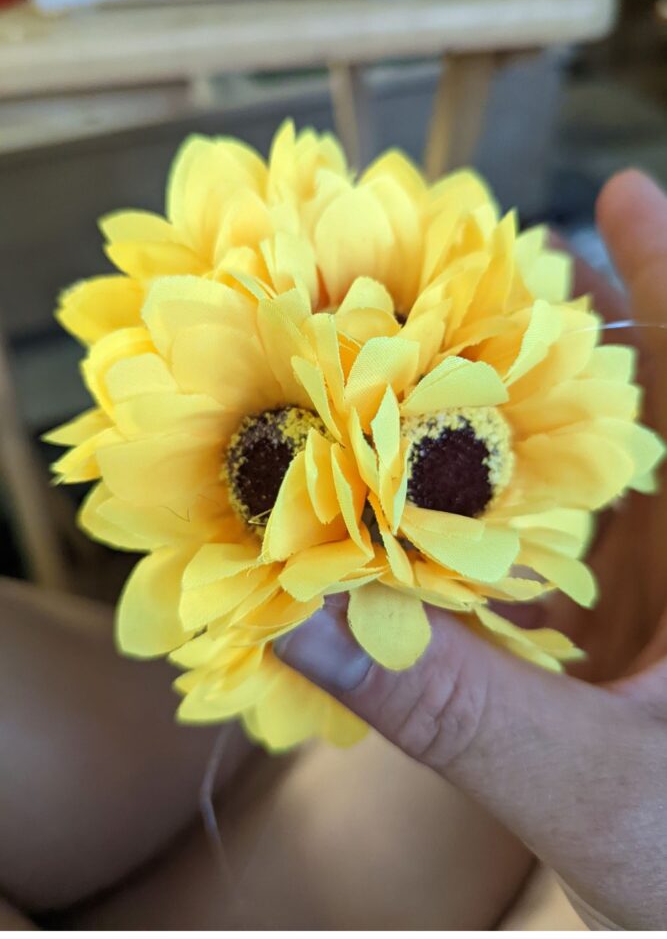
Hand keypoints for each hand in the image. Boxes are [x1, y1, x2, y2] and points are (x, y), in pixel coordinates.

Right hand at [275, 170, 666, 929]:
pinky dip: (502, 503)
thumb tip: (304, 618)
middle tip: (474, 268)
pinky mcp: (625, 635)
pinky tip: (437, 485)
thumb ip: (452, 706)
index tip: (616, 189)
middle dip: (563, 332)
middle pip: (639, 410)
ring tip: (436, 353)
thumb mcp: (586, 792)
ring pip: (593, 470)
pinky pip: (564, 540)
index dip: (665, 279)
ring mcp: (663, 596)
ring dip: (520, 413)